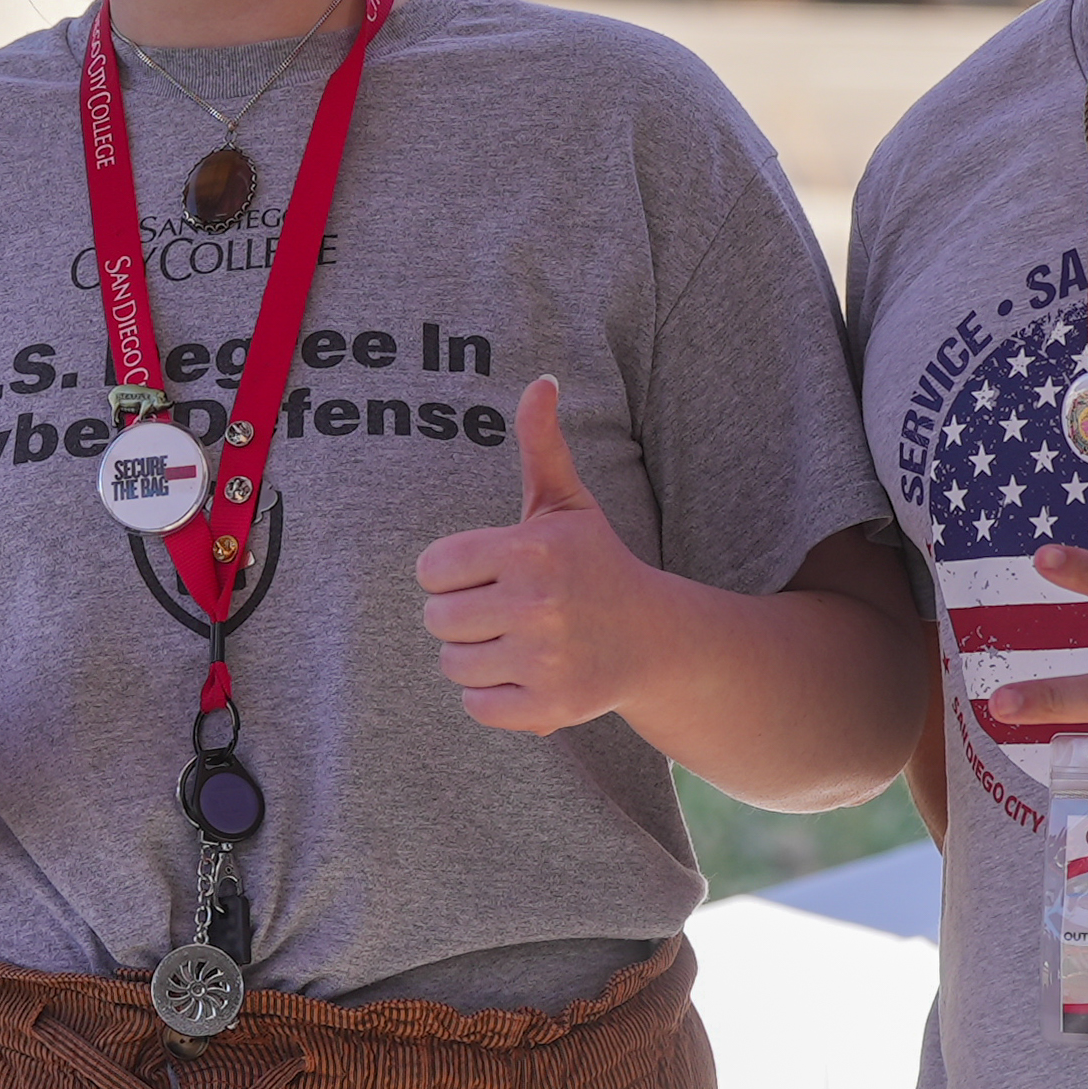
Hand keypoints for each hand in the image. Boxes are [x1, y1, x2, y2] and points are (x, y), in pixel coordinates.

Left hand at [414, 377, 670, 734]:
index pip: (432, 570)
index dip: (452, 574)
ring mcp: (545, 659)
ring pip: (452, 666)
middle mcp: (538, 603)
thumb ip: (542, 445)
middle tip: (504, 612)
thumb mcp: (566, 505)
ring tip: (516, 643)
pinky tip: (526, 675)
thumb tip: (541, 381)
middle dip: (462, 617)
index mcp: (531, 549)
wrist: (655, 639)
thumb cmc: (595, 565)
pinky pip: (476, 706)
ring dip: (475, 658)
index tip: (488, 575)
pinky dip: (492, 697)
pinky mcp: (551, 707)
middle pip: (437, 620)